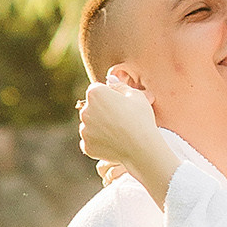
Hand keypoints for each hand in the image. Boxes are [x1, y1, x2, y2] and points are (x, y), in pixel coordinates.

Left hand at [78, 71, 182, 203]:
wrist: (141, 147)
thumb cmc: (141, 118)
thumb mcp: (135, 96)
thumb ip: (119, 86)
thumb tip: (110, 79)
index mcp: (95, 94)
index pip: (97, 90)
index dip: (109, 96)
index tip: (121, 105)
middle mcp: (85, 111)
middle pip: (92, 108)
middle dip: (102, 111)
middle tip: (121, 120)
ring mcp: (84, 130)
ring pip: (90, 125)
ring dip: (100, 127)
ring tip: (119, 132)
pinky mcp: (86, 146)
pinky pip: (91, 141)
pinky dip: (99, 142)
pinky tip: (114, 143)